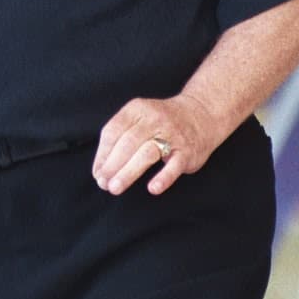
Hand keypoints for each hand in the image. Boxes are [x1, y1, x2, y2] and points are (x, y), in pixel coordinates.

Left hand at [92, 93, 220, 195]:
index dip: (102, 155)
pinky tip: (153, 188)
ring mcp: (172, 134)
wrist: (202, 113)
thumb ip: (120, 137)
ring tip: (115, 188)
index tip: (97, 173)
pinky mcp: (187, 150)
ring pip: (147, 153)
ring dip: (128, 172)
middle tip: (104, 184)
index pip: (113, 131)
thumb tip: (100, 169)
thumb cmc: (162, 121)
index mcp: (137, 109)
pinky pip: (174, 165)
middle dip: (112, 166)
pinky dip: (163, 177)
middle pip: (127, 143)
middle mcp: (153, 119)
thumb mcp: (139, 117)